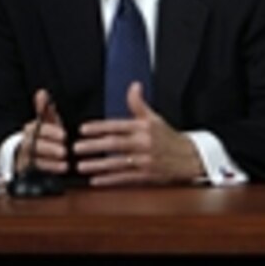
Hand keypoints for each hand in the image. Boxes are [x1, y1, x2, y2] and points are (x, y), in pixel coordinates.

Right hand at [15, 89, 67, 173]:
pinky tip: (60, 170)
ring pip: (35, 160)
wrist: (23, 153)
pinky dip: (48, 171)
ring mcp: (25, 157)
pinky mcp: (26, 170)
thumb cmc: (41, 136)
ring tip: (64, 165)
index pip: (38, 129)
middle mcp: (26, 142)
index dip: (50, 132)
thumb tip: (42, 92)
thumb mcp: (45, 122)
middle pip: (35, 145)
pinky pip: (35, 171)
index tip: (63, 135)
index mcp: (31, 129)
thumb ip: (45, 109)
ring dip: (50, 163)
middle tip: (64, 151)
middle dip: (50, 148)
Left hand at [73, 82, 204, 185]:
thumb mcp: (154, 118)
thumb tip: (134, 85)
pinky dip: (110, 180)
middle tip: (75, 148)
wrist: (189, 158)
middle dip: (93, 146)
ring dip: (97, 165)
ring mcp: (145, 161)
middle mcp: (144, 144)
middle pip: (115, 145)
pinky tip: (96, 180)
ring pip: (117, 163)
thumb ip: (138, 104)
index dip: (99, 127)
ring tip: (81, 166)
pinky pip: (125, 178)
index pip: (117, 126)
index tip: (83, 129)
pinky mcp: (146, 176)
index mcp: (144, 128)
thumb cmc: (168, 137)